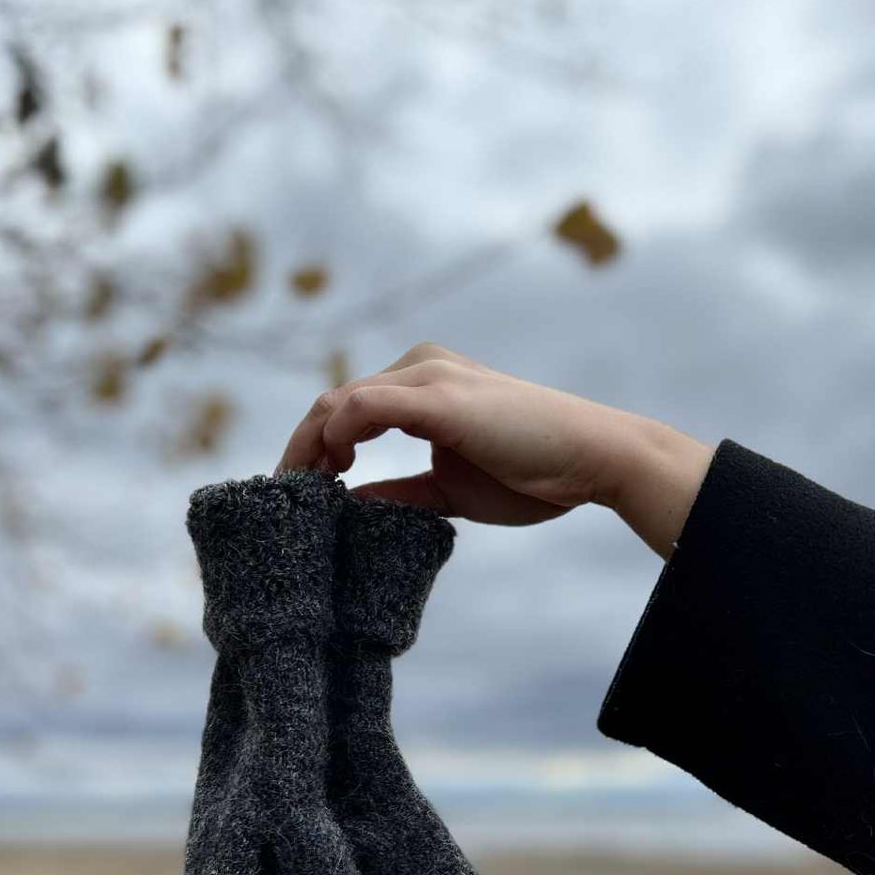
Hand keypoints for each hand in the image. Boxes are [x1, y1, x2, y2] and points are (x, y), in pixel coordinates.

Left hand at [276, 344, 715, 557]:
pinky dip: (337, 436)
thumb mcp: (446, 490)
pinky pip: (365, 406)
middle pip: (331, 403)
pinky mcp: (439, 397)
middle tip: (282, 500)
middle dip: (298, 452)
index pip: (345, 410)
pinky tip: (334, 471)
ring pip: (338, 402)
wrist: (593, 458)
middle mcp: (420, 368)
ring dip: (308, 447)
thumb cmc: (531, 473)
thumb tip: (346, 507)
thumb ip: (397, 493)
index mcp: (422, 385)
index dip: (312, 452)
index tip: (298, 496)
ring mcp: (428, 377)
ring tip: (300, 492)